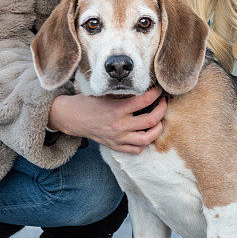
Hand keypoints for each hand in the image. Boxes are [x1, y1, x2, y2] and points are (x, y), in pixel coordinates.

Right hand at [48, 86, 166, 153]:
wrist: (72, 118)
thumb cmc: (88, 102)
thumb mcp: (105, 93)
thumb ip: (123, 93)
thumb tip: (143, 88)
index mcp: (117, 109)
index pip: (144, 101)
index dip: (156, 93)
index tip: (159, 89)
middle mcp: (119, 126)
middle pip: (151, 120)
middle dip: (162, 109)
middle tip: (164, 102)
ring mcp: (118, 138)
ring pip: (147, 139)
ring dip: (158, 129)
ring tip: (159, 121)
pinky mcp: (115, 146)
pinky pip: (136, 150)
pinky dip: (144, 143)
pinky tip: (146, 133)